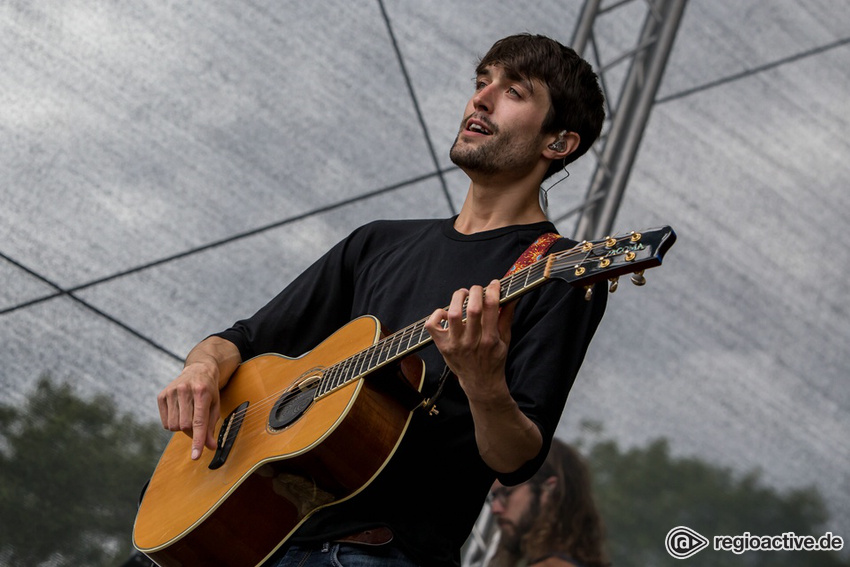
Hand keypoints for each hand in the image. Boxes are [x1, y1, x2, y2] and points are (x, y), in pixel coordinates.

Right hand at [157, 361, 220, 460]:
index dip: (198, 441)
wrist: (199, 369)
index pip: (199, 422)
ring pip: (173, 426)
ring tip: (189, 416)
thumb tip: (210, 447)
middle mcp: (184, 390)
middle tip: (198, 425)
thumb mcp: (215, 406)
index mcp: (202, 392)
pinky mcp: (161, 395)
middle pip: (185, 426)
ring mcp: (171, 391)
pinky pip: (165, 423)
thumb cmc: (209, 390)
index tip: (196, 456)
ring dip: (182, 428)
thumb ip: (212, 427)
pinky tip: (180, 412)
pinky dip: (173, 424)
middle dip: (192, 432)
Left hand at [424, 279, 515, 398]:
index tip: (494, 284)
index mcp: (490, 339)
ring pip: (453, 314)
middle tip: (478, 288)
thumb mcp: (505, 339)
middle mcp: (472, 342)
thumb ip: (507, 316)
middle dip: (476, 291)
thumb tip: (513, 295)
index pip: (491, 308)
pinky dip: (437, 315)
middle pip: (473, 309)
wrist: (480, 384)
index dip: (493, 291)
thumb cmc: (494, 359)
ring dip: (458, 298)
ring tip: (463, 295)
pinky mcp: (443, 347)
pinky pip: (433, 326)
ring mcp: (455, 345)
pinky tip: (446, 313)